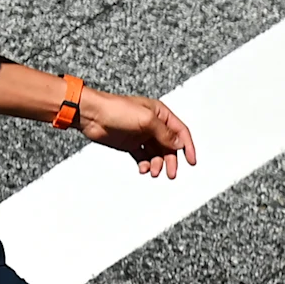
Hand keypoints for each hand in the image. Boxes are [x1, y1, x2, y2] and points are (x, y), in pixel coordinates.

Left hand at [78, 89, 197, 179]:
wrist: (93, 115)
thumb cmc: (117, 110)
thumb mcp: (146, 120)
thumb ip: (164, 133)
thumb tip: (179, 144)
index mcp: (160, 114)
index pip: (180, 131)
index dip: (188, 146)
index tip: (191, 161)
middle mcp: (153, 124)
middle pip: (169, 145)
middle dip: (171, 160)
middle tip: (171, 173)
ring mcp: (141, 135)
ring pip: (156, 153)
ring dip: (158, 163)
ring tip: (153, 171)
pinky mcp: (131, 144)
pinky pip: (143, 157)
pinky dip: (146, 164)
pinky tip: (143, 168)